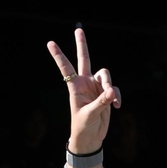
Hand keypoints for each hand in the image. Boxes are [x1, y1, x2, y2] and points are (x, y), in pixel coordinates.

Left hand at [47, 28, 119, 157]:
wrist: (91, 137)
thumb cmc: (83, 126)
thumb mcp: (89, 114)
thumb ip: (101, 102)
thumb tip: (111, 92)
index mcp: (75, 86)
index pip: (66, 68)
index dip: (58, 55)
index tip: (50, 43)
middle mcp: (86, 83)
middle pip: (85, 59)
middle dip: (82, 45)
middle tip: (79, 29)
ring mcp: (96, 87)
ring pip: (105, 75)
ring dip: (109, 86)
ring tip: (111, 100)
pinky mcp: (107, 94)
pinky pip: (114, 89)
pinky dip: (116, 96)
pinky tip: (116, 106)